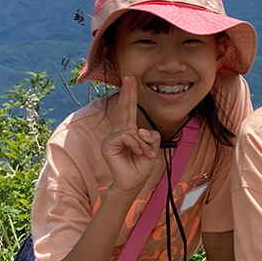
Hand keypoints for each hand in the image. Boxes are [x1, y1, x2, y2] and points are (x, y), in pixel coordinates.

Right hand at [102, 77, 160, 192]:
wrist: (133, 183)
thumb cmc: (141, 167)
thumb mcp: (153, 149)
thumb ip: (151, 137)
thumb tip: (141, 130)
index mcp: (130, 131)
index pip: (130, 110)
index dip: (130, 95)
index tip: (130, 80)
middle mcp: (119, 132)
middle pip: (124, 109)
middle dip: (128, 93)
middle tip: (130, 77)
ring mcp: (112, 137)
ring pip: (133, 131)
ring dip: (143, 144)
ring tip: (145, 155)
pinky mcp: (108, 144)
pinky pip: (127, 137)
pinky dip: (136, 145)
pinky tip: (137, 153)